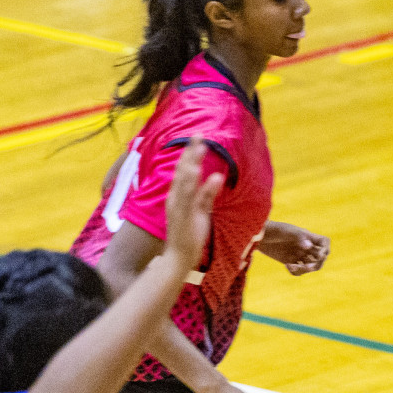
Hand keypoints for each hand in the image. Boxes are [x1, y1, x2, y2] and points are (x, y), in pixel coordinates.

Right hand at [164, 136, 223, 270]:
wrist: (177, 257)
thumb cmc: (189, 235)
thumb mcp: (201, 211)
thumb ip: (207, 194)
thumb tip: (216, 177)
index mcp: (178, 196)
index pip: (184, 171)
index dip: (190, 154)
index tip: (198, 139)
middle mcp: (176, 197)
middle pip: (183, 170)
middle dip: (190, 152)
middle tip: (199, 134)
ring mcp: (179, 206)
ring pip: (185, 180)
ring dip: (192, 163)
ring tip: (201, 147)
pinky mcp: (184, 216)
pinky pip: (191, 198)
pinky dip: (198, 186)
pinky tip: (205, 173)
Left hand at [257, 221, 329, 274]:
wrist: (258, 235)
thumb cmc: (273, 229)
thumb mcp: (286, 231)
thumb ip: (299, 237)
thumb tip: (309, 246)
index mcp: (307, 237)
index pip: (324, 243)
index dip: (325, 250)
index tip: (319, 255)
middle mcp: (305, 246)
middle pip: (320, 258)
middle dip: (316, 264)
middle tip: (306, 267)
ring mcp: (298, 254)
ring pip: (310, 266)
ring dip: (305, 269)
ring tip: (293, 267)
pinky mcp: (289, 261)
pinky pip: (299, 271)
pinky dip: (296, 271)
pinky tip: (288, 266)